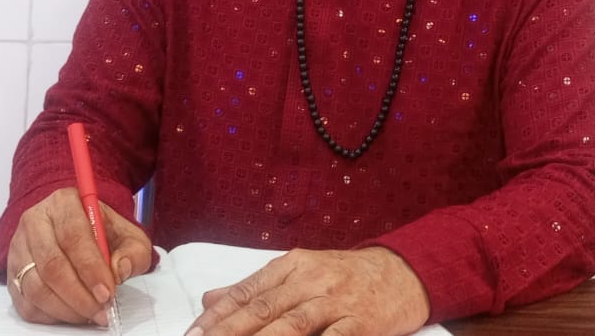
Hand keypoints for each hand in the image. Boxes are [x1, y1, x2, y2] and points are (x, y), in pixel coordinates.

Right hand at [6, 186, 152, 325]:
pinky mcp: (12, 273)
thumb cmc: (102, 232)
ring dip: (65, 308)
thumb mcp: (127, 234)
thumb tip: (120, 270)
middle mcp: (35, 222)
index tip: (107, 292)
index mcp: (64, 203)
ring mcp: (19, 248)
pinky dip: (50, 315)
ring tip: (90, 314)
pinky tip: (71, 313)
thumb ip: (134, 252)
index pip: (73, 236)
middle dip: (79, 295)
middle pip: (52, 265)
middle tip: (100, 309)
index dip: (90, 268)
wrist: (77, 230)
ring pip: (35, 287)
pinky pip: (26, 303)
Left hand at [187, 247, 429, 335]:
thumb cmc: (346, 276)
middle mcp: (311, 280)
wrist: (402, 273)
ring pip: (291, 326)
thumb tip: (210, 300)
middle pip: (262, 310)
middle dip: (227, 332)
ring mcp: (336, 302)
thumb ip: (257, 287)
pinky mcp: (360, 325)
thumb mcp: (301, 271)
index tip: (191, 334)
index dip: (216, 316)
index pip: (246, 292)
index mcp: (293, 266)